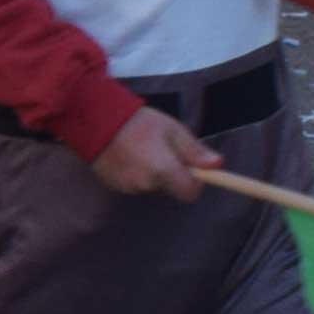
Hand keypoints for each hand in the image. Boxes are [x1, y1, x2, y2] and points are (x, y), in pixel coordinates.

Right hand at [87, 105, 210, 200]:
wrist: (96, 120)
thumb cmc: (138, 122)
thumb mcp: (172, 130)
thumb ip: (194, 150)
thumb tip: (217, 165)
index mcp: (164, 170)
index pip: (190, 193)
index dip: (194, 182)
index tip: (190, 167)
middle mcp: (147, 184)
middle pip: (170, 188)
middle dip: (171, 174)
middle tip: (161, 150)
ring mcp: (129, 187)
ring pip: (152, 186)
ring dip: (152, 174)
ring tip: (141, 150)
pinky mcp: (115, 186)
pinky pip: (135, 185)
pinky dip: (136, 174)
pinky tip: (128, 156)